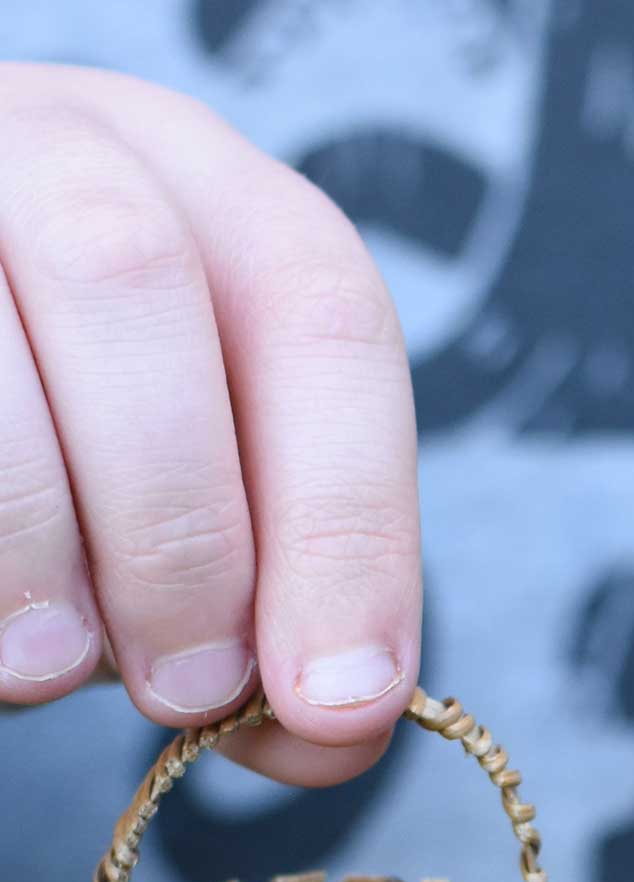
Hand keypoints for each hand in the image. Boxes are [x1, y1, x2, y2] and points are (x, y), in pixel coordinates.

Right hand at [0, 65, 419, 782]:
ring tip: (53, 669)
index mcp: (224, 202)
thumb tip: (332, 731)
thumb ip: (284, 599)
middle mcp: (75, 150)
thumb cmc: (93, 450)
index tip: (339, 699)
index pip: (323, 316)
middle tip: (185, 691)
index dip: (346, 522)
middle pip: (136, 285)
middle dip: (182, 527)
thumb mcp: (213, 503)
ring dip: (38, 532)